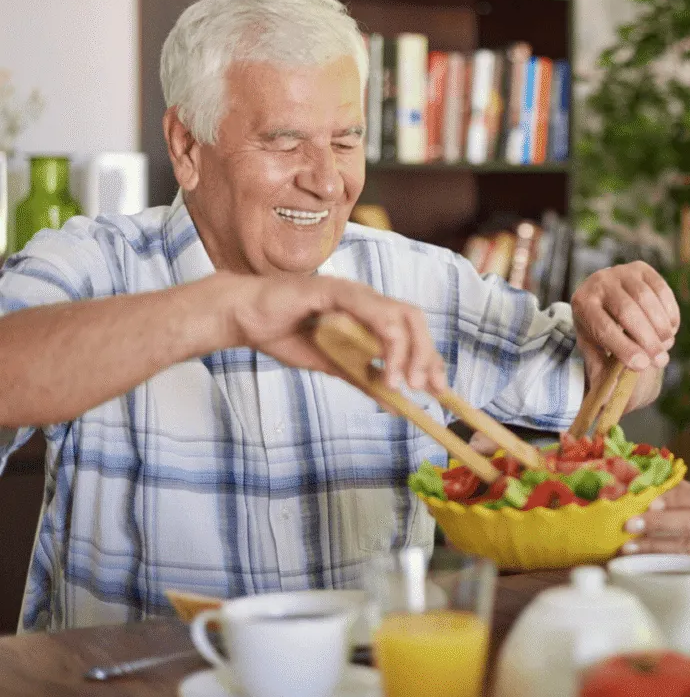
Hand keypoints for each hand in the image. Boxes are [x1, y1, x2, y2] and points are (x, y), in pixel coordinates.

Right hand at [221, 272, 446, 392]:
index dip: (430, 357)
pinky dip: (383, 339)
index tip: (440, 388)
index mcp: (368, 313)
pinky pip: (369, 310)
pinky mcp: (333, 290)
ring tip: (402, 385)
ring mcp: (351, 291)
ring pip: (398, 316)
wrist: (243, 318)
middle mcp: (366, 299)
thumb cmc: (283, 334)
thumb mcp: (331, 365)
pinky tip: (384, 367)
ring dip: (408, 352)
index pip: (412, 329)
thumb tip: (396, 406)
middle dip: (427, 354)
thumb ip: (363, 379)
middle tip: (426, 389)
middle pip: (414, 319)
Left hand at [571, 260, 679, 379]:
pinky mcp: (642, 268)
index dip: (625, 348)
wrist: (605, 302)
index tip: (642, 366)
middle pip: (627, 311)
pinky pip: (662, 290)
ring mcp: (621, 271)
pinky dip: (669, 312)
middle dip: (647, 339)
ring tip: (665, 346)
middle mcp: (598, 282)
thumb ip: (602, 374)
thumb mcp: (594, 354)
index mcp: (582, 304)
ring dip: (660, 326)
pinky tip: (669, 330)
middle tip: (660, 361)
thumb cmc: (600, 335)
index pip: (604, 327)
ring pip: (647, 299)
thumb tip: (610, 400)